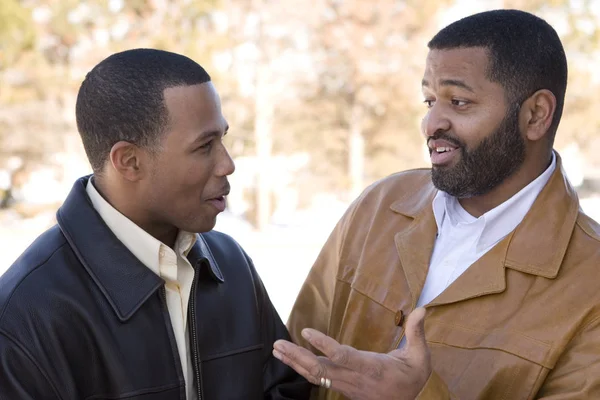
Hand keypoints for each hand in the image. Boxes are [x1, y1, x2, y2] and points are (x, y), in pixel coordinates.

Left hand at [273, 308, 430, 399]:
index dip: (323, 345)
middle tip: (278, 344)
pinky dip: (302, 369)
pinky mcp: (343, 387)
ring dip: (295, 362)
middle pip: (320, 369)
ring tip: (277, 349)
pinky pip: (318, 379)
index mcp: (371, 368)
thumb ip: (417, 332)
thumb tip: (422, 309)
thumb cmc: (414, 377)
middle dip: (297, 357)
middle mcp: (354, 378)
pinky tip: (291, 359)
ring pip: (316, 376)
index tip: (306, 332)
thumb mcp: (420, 356)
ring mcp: (346, 385)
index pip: (343, 356)